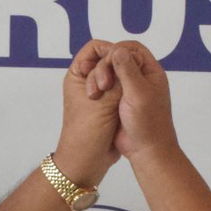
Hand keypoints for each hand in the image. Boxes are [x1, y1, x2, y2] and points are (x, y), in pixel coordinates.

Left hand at [54, 38, 125, 187]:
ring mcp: (100, 94)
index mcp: (77, 75)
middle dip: (119, 68)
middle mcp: (87, 81)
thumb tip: (132, 61)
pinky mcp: (110, 106)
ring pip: (118, 76)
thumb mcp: (103, 103)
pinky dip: (129, 92)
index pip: (95, 48)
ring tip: (126, 97)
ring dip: (125, 81)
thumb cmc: (87, 134)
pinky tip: (133, 100)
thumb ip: (119, 81)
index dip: (110, 52)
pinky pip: (123, 91)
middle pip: (109, 60)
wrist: (88, 162)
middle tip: (120, 86)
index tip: (120, 65)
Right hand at [87, 41, 176, 161]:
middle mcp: (141, 78)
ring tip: (95, 93)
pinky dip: (98, 88)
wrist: (146, 151)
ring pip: (109, 73)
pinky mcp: (118, 102)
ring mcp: (129, 90)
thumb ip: (128, 70)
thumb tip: (117, 49)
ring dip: (99, 78)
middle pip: (118, 59)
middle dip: (105, 67)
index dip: (117, 51)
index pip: (133, 49)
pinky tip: (92, 95)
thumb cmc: (147, 123)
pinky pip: (106, 87)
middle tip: (102, 84)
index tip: (106, 62)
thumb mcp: (138, 93)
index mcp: (151, 72)